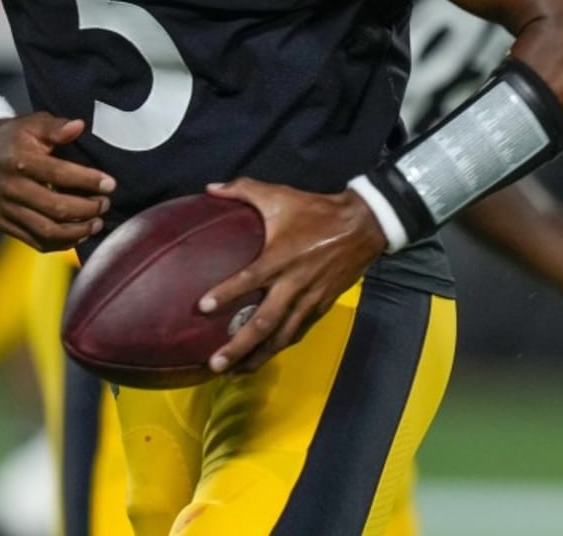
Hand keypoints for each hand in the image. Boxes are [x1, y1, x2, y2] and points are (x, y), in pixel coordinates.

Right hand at [0, 112, 114, 251]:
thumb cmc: (15, 136)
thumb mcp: (33, 123)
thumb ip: (56, 126)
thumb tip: (79, 126)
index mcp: (19, 160)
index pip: (59, 174)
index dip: (88, 181)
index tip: (111, 184)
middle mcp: (10, 188)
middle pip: (55, 207)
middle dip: (87, 209)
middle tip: (105, 204)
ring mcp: (5, 209)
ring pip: (46, 230)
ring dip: (77, 231)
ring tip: (97, 223)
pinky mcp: (3, 224)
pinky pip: (35, 241)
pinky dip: (60, 243)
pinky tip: (78, 235)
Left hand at [197, 178, 386, 375]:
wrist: (361, 226)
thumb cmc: (315, 210)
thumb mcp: (279, 194)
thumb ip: (242, 190)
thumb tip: (210, 188)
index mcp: (281, 257)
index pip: (249, 279)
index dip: (226, 293)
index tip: (202, 307)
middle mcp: (294, 284)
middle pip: (264, 322)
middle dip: (239, 346)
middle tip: (216, 363)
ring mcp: (309, 299)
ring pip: (282, 336)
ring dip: (258, 356)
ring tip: (235, 372)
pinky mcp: (321, 307)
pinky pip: (298, 332)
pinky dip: (280, 347)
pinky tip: (264, 356)